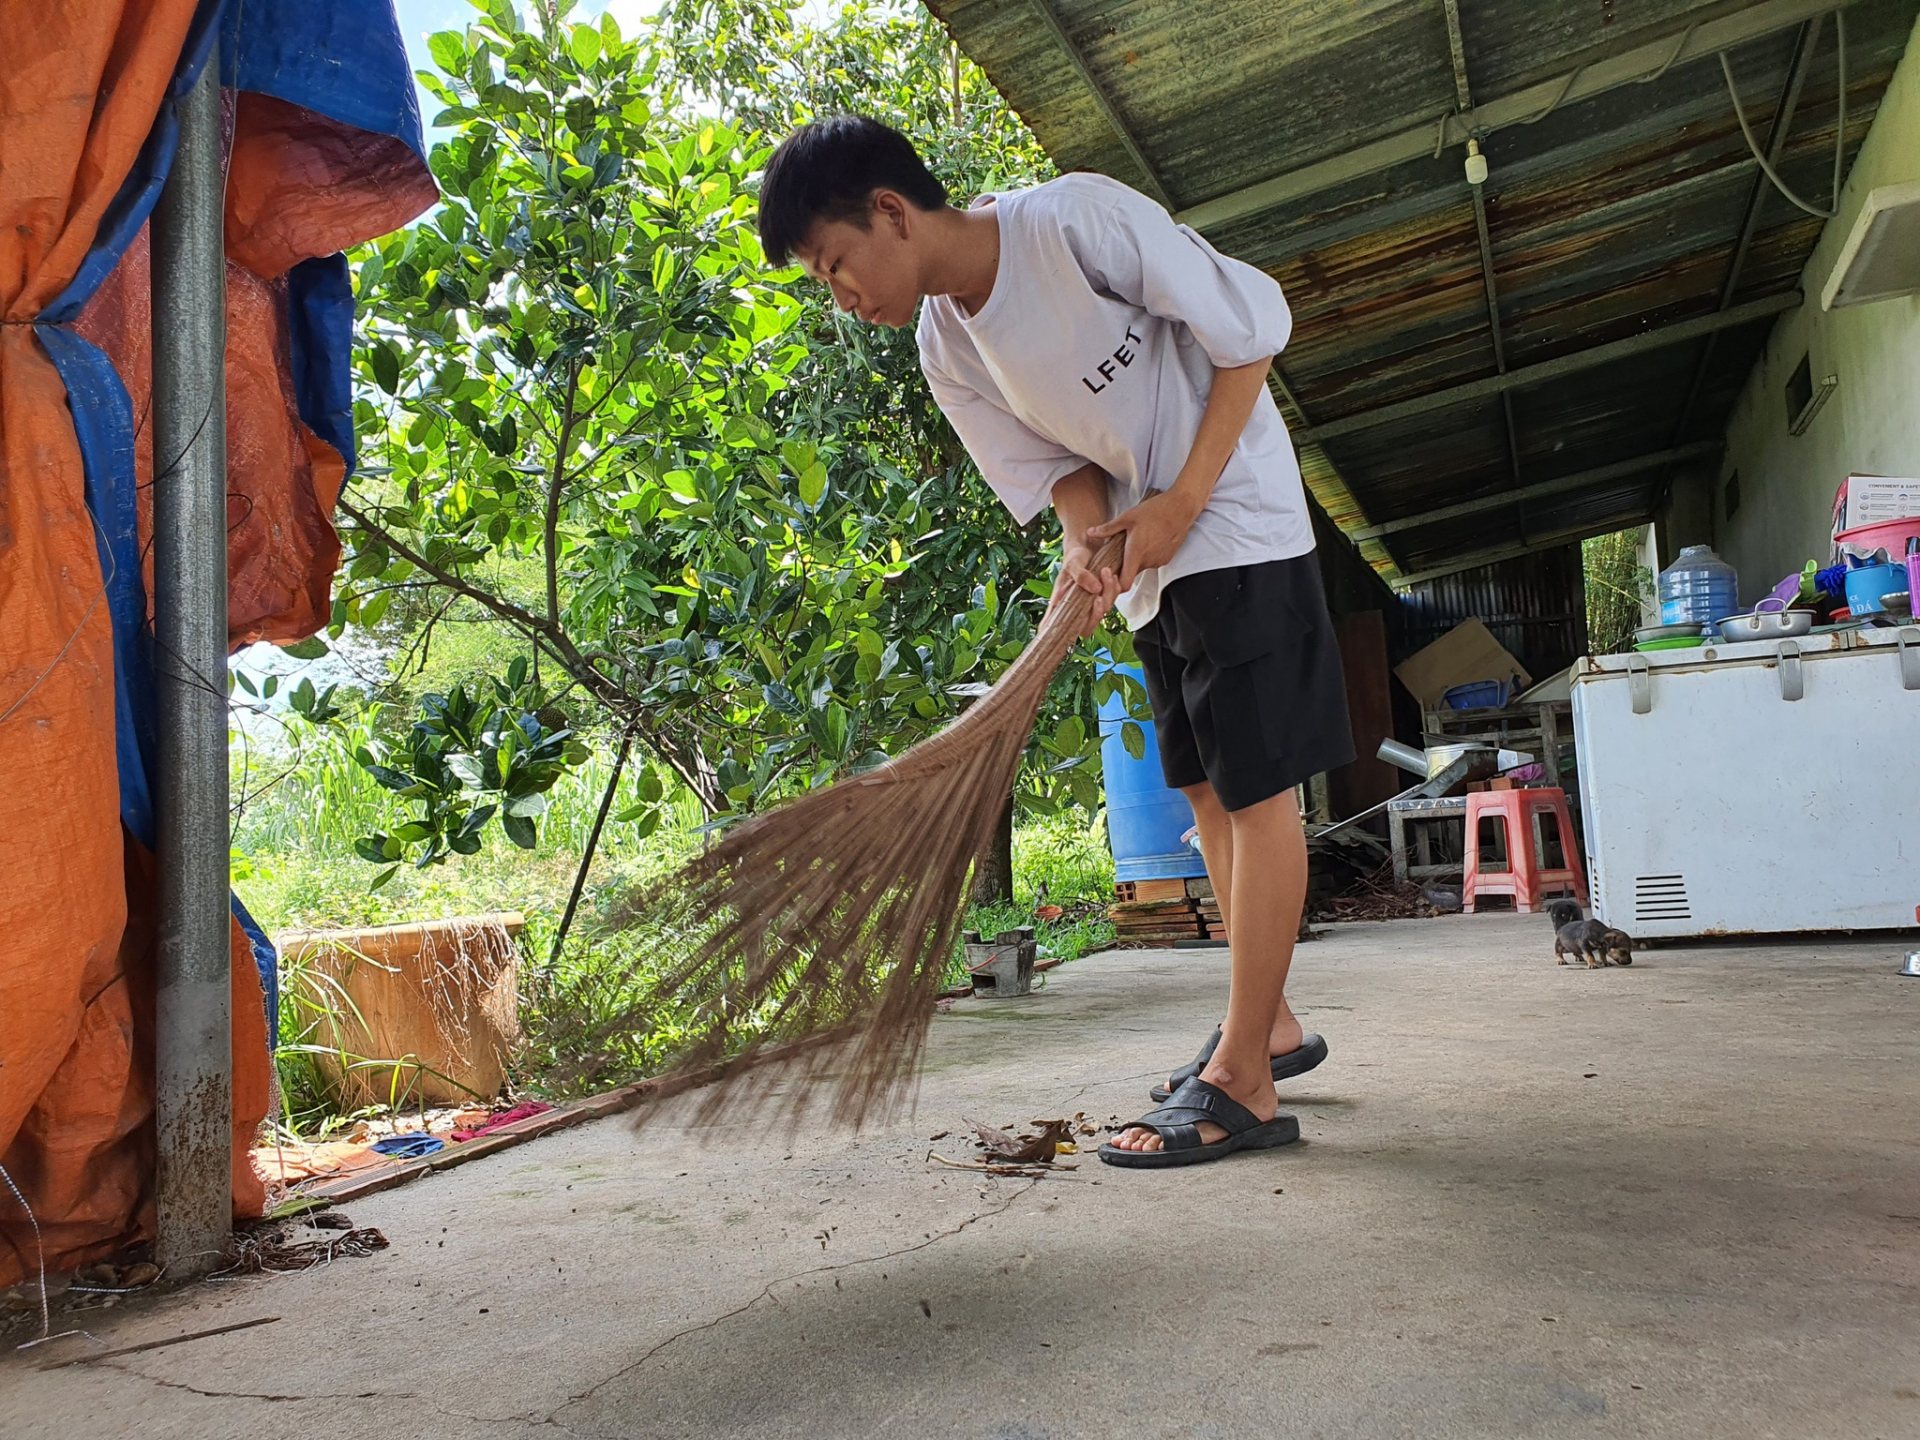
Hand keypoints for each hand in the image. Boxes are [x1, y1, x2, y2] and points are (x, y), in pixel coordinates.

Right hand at [1047, 541, 1123, 640]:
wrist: (1088, 544)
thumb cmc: (1074, 557)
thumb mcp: (1073, 563)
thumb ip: (1081, 576)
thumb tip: (1096, 590)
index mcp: (1061, 604)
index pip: (1055, 629)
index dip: (1058, 637)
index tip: (1065, 633)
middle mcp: (1076, 608)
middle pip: (1086, 629)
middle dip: (1096, 615)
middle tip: (1098, 598)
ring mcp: (1092, 604)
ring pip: (1104, 611)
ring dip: (1108, 592)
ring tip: (1106, 572)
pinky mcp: (1105, 596)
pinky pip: (1114, 599)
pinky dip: (1115, 588)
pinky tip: (1111, 575)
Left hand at [1086, 488, 1200, 590]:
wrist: (1182, 507)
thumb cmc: (1155, 510)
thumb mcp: (1128, 517)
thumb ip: (1108, 528)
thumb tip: (1090, 533)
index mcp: (1136, 553)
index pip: (1124, 584)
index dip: (1114, 584)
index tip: (1109, 573)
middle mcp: (1149, 561)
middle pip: (1131, 574)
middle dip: (1123, 567)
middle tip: (1117, 552)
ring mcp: (1159, 561)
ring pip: (1142, 567)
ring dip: (1135, 560)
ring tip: (1133, 543)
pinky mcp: (1167, 558)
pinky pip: (1152, 562)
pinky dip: (1146, 556)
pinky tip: (1146, 541)